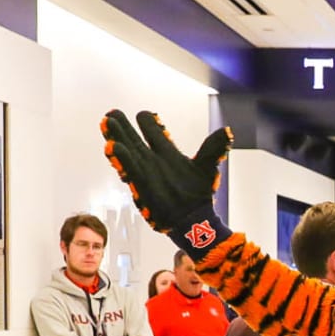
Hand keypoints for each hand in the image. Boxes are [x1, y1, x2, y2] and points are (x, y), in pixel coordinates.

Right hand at [101, 110, 230, 233]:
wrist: (194, 221)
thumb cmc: (199, 195)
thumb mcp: (207, 168)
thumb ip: (213, 149)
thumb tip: (227, 132)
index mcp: (167, 152)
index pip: (152, 130)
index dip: (148, 122)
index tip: (145, 117)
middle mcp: (153, 159)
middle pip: (134, 138)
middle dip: (123, 126)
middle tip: (113, 114)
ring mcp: (146, 171)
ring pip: (128, 150)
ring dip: (117, 136)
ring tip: (107, 123)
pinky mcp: (141, 185)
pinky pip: (129, 168)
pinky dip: (122, 158)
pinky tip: (113, 147)